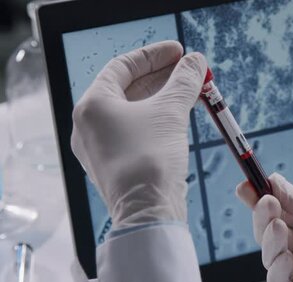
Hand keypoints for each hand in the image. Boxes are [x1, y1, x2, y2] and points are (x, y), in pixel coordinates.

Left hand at [71, 41, 206, 228]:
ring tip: (189, 93)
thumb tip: (196, 62)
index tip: (179, 52)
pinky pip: (134, 133)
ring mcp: (99, 147)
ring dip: (161, 100)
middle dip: (161, 77)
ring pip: (132, 113)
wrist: (146, 211)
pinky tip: (178, 119)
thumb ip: (184, 82)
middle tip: (188, 70)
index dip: (154, 56)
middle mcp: (88, 125)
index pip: (122, 67)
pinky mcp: (113, 166)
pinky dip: (155, 121)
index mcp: (92, 105)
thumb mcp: (171, 112)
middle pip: (127, 89)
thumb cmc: (150, 159)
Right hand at [237, 174, 292, 281]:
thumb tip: (275, 182)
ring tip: (280, 228)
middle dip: (262, 216)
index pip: (278, 208)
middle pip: (269, 231)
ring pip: (270, 257)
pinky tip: (287, 260)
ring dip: (269, 242)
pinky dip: (276, 273)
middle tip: (266, 203)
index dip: (260, 197)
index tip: (247, 184)